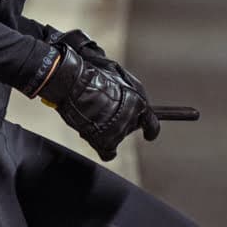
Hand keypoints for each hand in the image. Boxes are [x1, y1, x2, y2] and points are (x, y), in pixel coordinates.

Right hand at [33, 42, 158, 160]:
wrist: (74, 82)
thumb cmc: (93, 72)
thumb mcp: (119, 74)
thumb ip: (128, 89)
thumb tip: (130, 94)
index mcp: (139, 101)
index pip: (151, 124)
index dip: (150, 129)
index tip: (148, 134)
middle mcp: (131, 119)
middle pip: (131, 127)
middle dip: (123, 120)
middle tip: (108, 110)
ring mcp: (117, 132)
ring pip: (118, 137)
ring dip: (110, 130)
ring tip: (96, 116)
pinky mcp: (103, 142)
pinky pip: (108, 153)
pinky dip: (103, 147)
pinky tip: (97, 137)